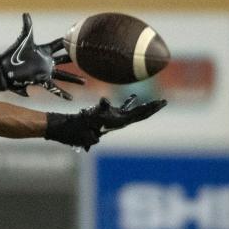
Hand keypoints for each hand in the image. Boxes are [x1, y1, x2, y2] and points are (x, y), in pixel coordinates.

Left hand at [0, 13, 84, 99]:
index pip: (60, 44)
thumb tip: (26, 13)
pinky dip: (62, 94)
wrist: (3, 70)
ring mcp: (45, 73)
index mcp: (44, 51)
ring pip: (64, 76)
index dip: (69, 41)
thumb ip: (27, 27)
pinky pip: (54, 89)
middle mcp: (47, 62)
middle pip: (66, 60)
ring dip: (74, 79)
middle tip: (89, 58)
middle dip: (76, 60)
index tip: (81, 36)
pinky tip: (70, 99)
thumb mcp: (23, 40)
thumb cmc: (13, 55)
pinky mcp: (41, 82)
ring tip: (84, 81)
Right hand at [45, 94, 167, 149]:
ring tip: (154, 103)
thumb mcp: (87, 117)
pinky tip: (133, 97)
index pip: (137, 114)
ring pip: (132, 113)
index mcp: (116, 123)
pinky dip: (128, 103)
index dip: (150, 108)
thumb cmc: (76, 126)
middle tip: (164, 102)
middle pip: (138, 115)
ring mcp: (112, 121)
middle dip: (151, 109)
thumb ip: (98, 109)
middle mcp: (116, 122)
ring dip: (143, 108)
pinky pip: (121, 109)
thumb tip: (105, 101)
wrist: (65, 130)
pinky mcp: (106, 118)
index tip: (161, 102)